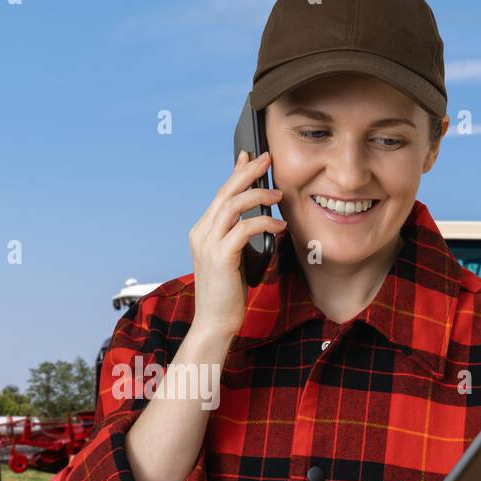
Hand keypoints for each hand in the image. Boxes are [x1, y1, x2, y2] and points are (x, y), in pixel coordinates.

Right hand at [187, 150, 285, 337]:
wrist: (214, 324)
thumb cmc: (226, 295)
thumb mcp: (231, 260)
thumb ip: (237, 239)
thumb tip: (257, 221)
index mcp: (201, 232)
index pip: (221, 194)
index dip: (236, 172)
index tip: (250, 156)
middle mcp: (201, 233)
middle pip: (226, 192)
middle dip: (248, 172)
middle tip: (268, 159)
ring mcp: (208, 244)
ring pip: (233, 204)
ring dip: (259, 195)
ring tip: (279, 195)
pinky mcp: (220, 256)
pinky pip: (244, 228)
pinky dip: (264, 223)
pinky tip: (279, 226)